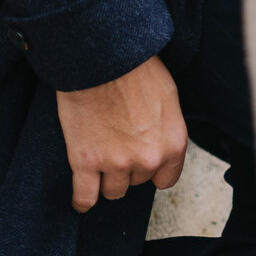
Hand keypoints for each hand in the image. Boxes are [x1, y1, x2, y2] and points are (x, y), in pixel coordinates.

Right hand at [56, 55, 187, 212]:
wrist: (103, 55)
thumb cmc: (136, 67)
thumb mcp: (167, 94)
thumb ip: (165, 127)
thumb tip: (159, 142)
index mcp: (173, 142)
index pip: (166, 179)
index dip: (152, 170)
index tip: (142, 161)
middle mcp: (148, 158)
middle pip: (137, 181)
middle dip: (128, 165)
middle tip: (117, 142)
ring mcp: (116, 162)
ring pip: (113, 190)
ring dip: (106, 177)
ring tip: (100, 156)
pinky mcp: (86, 161)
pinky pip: (85, 197)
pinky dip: (82, 200)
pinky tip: (82, 198)